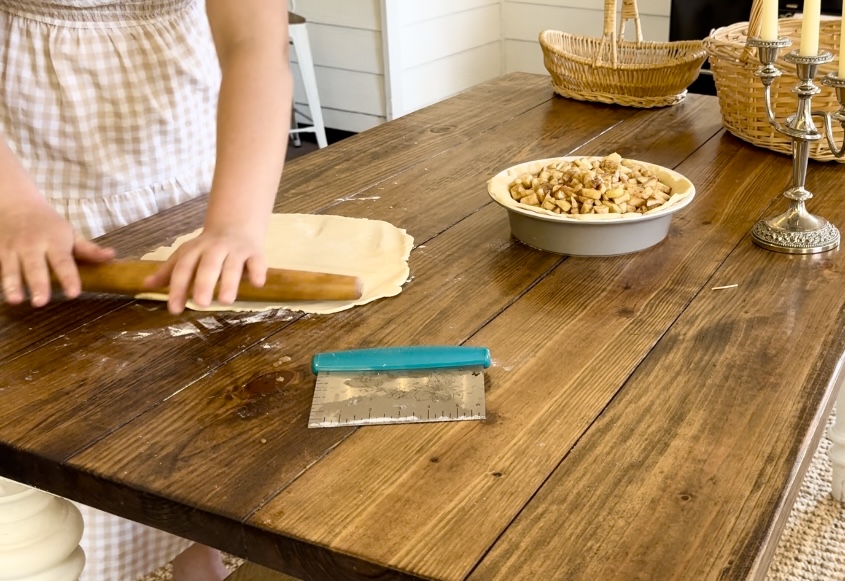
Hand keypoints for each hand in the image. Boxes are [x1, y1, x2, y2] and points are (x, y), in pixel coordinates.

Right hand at [0, 199, 113, 306]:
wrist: (16, 203)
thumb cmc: (48, 224)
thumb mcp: (70, 233)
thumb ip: (88, 250)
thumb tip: (112, 256)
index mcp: (55, 241)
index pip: (64, 262)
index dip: (69, 278)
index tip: (73, 293)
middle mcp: (33, 245)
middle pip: (36, 267)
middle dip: (38, 284)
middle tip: (41, 302)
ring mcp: (13, 248)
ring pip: (12, 268)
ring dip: (12, 284)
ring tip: (15, 300)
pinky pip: (0, 266)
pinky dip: (1, 278)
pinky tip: (3, 292)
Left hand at [144, 226, 266, 314]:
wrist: (236, 225)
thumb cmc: (208, 248)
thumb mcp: (187, 256)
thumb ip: (169, 272)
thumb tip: (146, 286)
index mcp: (194, 251)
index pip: (183, 269)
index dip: (178, 288)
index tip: (174, 309)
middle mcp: (214, 249)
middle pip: (207, 266)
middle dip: (204, 283)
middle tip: (201, 303)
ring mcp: (235, 250)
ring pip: (232, 265)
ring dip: (229, 282)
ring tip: (226, 300)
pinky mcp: (255, 253)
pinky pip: (257, 262)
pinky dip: (258, 272)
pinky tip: (257, 284)